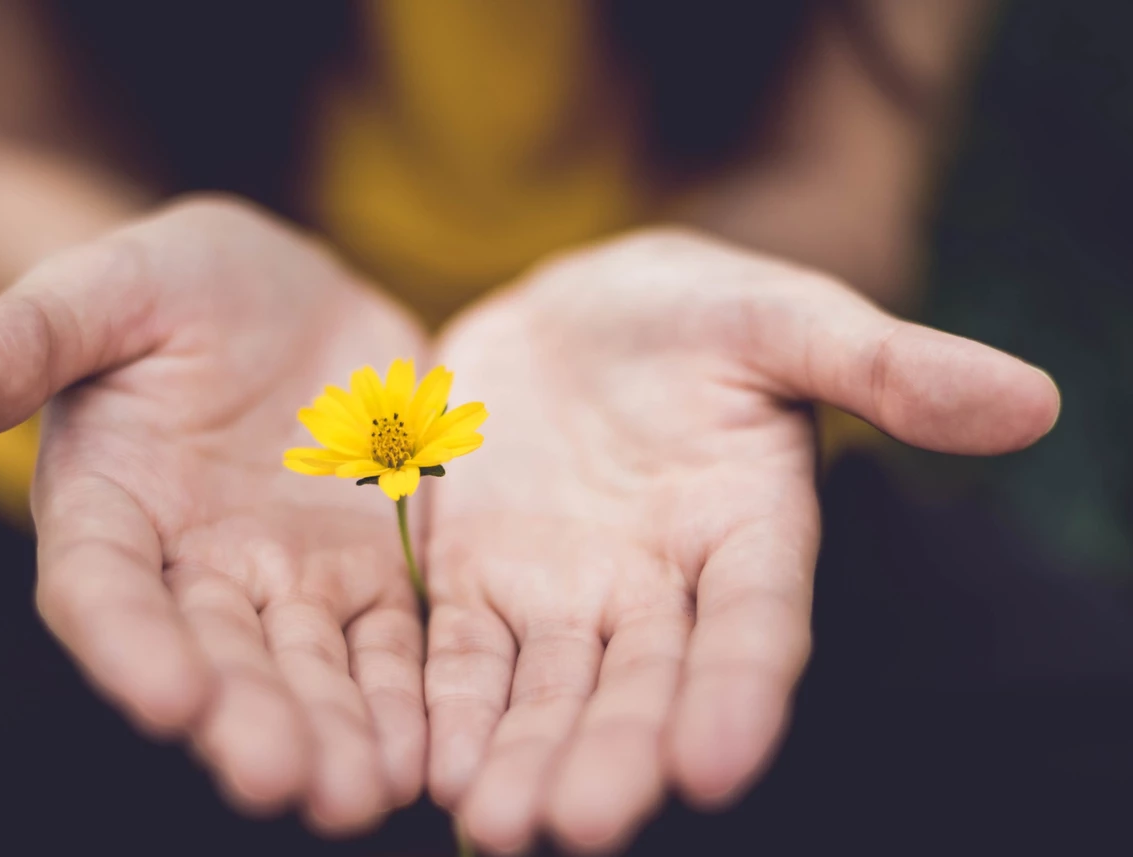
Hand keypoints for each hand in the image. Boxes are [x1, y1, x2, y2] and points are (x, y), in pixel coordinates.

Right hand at [0, 197, 428, 833]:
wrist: (287, 295)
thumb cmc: (178, 284)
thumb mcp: (109, 287)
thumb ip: (28, 336)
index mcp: (111, 506)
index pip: (105, 590)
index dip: (129, 645)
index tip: (169, 699)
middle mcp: (194, 566)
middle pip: (216, 656)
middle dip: (247, 720)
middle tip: (283, 781)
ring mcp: (288, 577)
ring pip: (309, 668)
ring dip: (334, 733)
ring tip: (362, 795)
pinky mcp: (370, 572)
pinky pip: (390, 643)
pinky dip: (406, 697)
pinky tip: (428, 752)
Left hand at [423, 228, 1058, 853]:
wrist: (573, 314)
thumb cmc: (693, 312)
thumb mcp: (782, 317)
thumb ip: (885, 365)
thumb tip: (1031, 400)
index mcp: (748, 532)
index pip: (755, 626)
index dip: (740, 693)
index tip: (715, 765)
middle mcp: (659, 588)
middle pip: (642, 685)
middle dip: (614, 754)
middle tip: (580, 824)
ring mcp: (564, 594)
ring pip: (548, 691)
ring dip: (524, 757)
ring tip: (495, 823)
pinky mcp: (478, 581)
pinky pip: (461, 655)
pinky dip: (449, 706)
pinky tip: (429, 764)